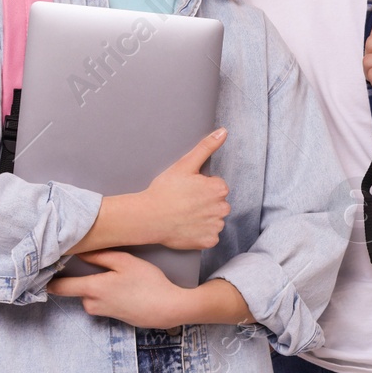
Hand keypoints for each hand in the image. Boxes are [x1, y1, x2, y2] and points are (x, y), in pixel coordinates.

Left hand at [47, 250, 187, 328]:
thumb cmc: (148, 283)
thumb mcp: (125, 262)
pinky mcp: (111, 316)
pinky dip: (108, 294)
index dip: (48, 279)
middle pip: (77, 288)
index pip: (59, 287)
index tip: (45, 269)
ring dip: (99, 285)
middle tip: (101, 265)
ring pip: (90, 294)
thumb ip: (100, 256)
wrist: (167, 309)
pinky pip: (101, 301)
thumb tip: (79, 251)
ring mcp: (101, 312)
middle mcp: (91, 304)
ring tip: (120, 277)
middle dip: (85, 277)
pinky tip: (125, 288)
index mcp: (92, 289)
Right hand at [139, 129, 230, 249]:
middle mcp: (223, 208)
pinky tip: (187, 227)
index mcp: (219, 189)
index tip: (187, 191)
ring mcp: (216, 226)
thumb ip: (206, 147)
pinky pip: (210, 236)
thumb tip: (224, 131)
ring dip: (204, 218)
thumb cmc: (164, 190)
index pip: (217, 187)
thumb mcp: (185, 164)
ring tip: (184, 215)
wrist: (148, 217)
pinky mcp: (208, 241)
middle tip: (184, 203)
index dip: (201, 188)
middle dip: (205, 203)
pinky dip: (200, 234)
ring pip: (215, 220)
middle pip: (218, 204)